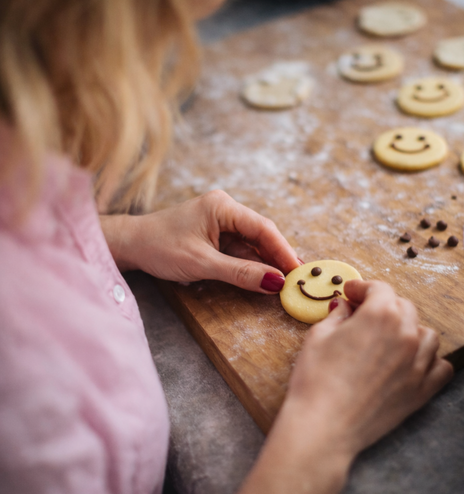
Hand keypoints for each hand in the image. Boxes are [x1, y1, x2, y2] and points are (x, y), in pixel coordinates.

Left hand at [101, 190, 300, 292]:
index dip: (283, 250)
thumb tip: (274, 282)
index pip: (262, 228)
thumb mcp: (202, 263)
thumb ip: (240, 273)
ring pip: (251, 244)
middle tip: (296, 279)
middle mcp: (224, 210)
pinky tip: (262, 277)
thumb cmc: (160, 247)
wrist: (131, 245)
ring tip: (283, 282)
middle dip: (277, 257)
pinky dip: (250, 265)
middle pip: (260, 235)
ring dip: (265, 263)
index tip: (298, 270)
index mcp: (222, 206)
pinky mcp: (215, 235)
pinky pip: (239, 250)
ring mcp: (220, 222)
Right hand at [287, 279, 453, 457]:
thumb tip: (343, 306)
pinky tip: (411, 360)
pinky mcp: (422, 391)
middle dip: (382, 304)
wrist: (324, 424)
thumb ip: (336, 315)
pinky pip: (441, 367)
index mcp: (380, 315)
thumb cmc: (317, 379)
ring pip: (427, 333)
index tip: (352, 292)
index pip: (379, 289)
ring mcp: (418, 364)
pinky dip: (430, 359)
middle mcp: (406, 334)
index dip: (362, 287)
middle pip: (403, 307)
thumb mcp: (318, 336)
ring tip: (389, 336)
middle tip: (362, 312)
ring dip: (409, 328)